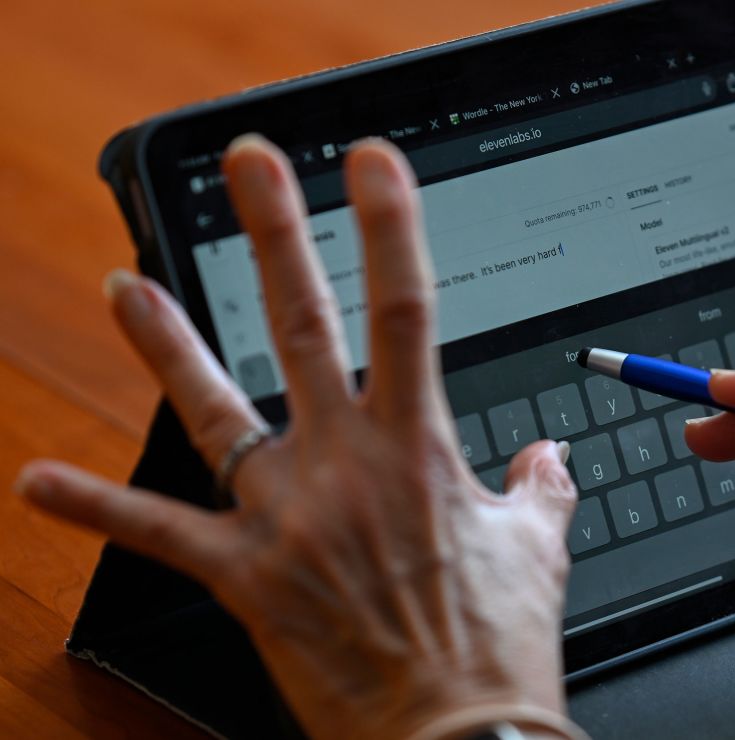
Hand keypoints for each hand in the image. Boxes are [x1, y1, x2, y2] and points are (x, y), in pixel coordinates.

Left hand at [15, 137, 579, 737]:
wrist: (456, 738)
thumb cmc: (496, 647)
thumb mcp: (538, 551)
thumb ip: (541, 489)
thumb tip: (547, 456)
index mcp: (420, 451)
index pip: (407, 311)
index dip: (390, 228)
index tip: (371, 166)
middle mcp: (345, 469)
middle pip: (303, 328)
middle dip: (278, 236)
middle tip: (253, 167)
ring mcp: (287, 519)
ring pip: (214, 413)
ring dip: (165, 346)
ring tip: (125, 286)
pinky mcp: (246, 579)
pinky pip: (163, 536)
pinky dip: (99, 509)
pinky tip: (39, 481)